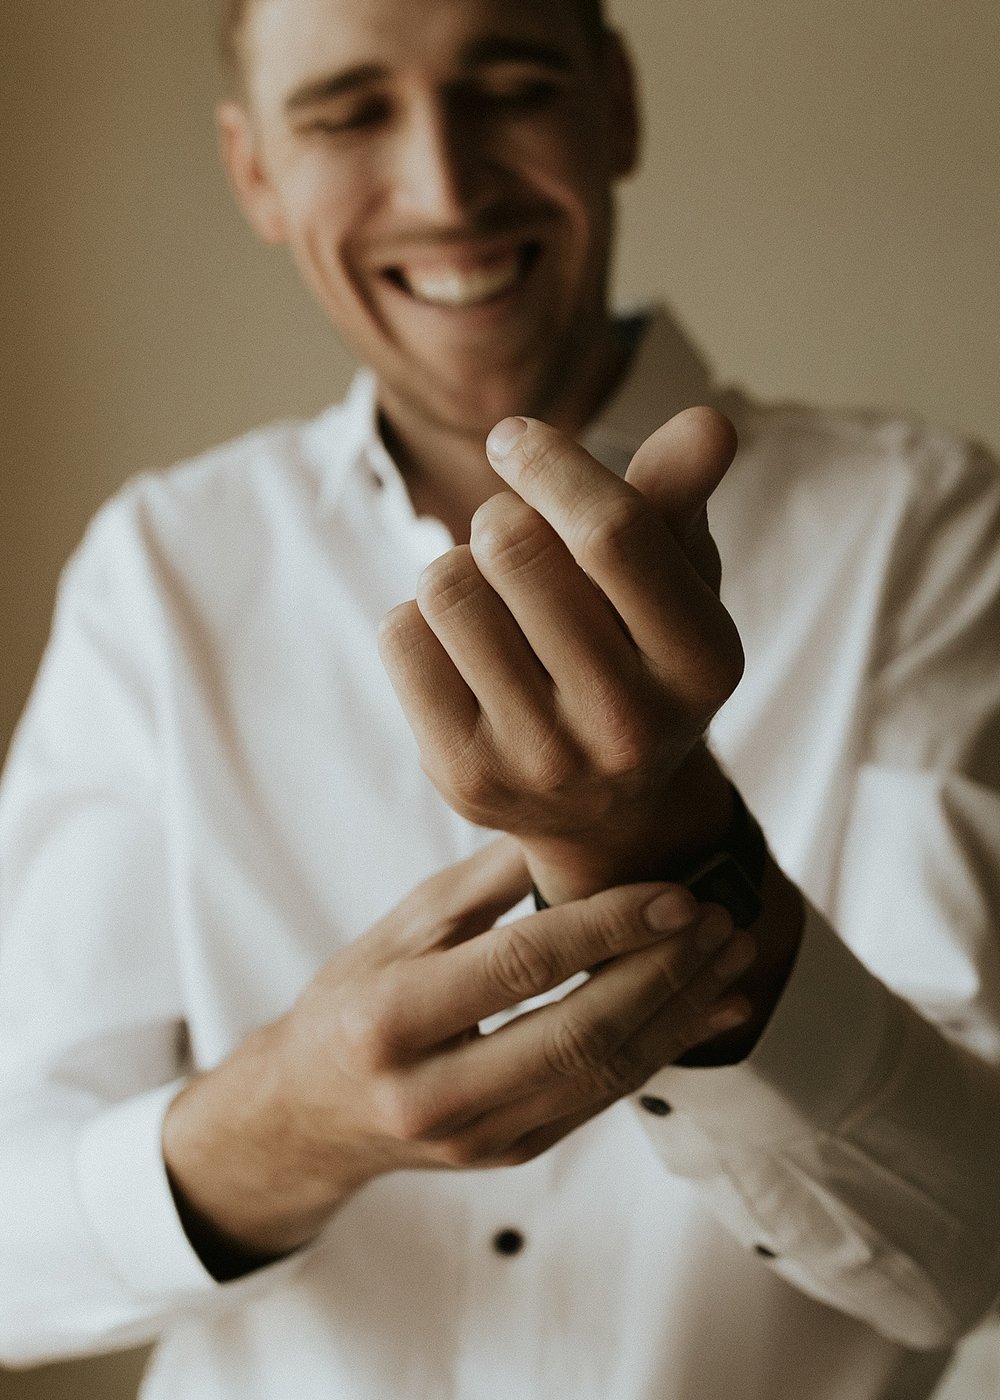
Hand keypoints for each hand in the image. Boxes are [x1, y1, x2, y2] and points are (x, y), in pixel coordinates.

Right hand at [163, 840, 753, 1263]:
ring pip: (601, 1076)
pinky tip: (706, 1010)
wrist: (312, 1111)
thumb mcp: (400, 926)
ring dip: (678, 1013)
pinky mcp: (510, 1156)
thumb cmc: (353, 998)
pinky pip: (600, 1103)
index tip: (677, 893)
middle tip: (721, 921)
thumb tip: (579, 823)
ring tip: (731, 958)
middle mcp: (431, 1092)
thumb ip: (487, 883)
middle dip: (663, 973)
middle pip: (576, 1031)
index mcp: (391, 1019)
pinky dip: (662, 1053)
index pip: (522, 964)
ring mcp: (475, 1137)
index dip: (609, 926)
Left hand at [379, 408, 743, 900]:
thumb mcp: (676, 578)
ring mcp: (545, 760)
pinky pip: (402, 637)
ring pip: (446, 586)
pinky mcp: (467, 777)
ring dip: (458, 571)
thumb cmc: (637, 656)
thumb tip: (707, 423)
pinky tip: (461, 652)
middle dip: (500, 520)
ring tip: (492, 604)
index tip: (513, 439)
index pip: (612, 531)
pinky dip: (420, 621)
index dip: (548, 462)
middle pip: (512, 546)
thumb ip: (680, 496)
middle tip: (512, 544)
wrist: (608, 807)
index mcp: (701, 661)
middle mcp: (630, 723)